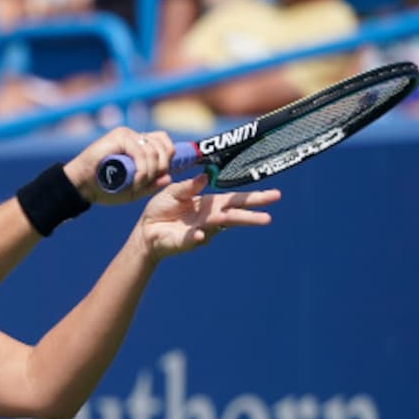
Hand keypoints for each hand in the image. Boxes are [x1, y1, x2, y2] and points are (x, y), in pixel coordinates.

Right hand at [64, 127, 175, 205]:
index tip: (163, 174)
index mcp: (137, 144)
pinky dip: (142, 170)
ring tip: (137, 185)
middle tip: (148, 183)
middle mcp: (134, 136)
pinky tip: (135, 181)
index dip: (168, 156)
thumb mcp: (132, 190)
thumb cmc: (103, 189)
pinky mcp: (120, 137)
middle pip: (162, 146)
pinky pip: (141, 153)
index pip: (163, 141)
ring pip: (153, 151)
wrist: (81, 186)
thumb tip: (168, 177)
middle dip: (161, 168)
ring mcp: (127, 135)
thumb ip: (150, 185)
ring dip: (149, 173)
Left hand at [135, 174, 280, 262]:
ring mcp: (200, 231)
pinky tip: (198, 233)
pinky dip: (196, 236)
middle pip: (234, 214)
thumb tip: (204, 177)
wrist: (145, 230)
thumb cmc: (162, 209)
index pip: (235, 200)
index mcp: (210, 204)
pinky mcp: (186, 241)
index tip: (274, 195)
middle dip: (252, 214)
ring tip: (255, 220)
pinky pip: (192, 238)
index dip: (253, 197)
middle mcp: (209, 218)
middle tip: (269, 216)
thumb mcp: (174, 192)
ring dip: (234, 221)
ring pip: (219, 226)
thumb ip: (188, 186)